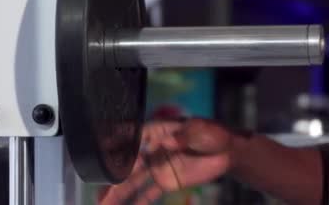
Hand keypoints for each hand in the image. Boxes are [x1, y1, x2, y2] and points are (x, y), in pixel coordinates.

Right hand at [98, 119, 234, 204]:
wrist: (229, 152)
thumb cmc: (214, 134)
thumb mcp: (200, 130)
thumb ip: (184, 136)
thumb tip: (167, 141)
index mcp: (158, 131)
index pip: (133, 137)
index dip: (117, 146)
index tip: (101, 155)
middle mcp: (152, 149)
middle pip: (129, 163)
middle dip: (113, 177)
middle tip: (99, 191)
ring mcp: (157, 166)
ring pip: (134, 181)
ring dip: (118, 193)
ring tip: (103, 204)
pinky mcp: (166, 181)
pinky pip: (149, 193)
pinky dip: (138, 202)